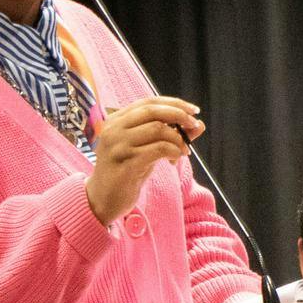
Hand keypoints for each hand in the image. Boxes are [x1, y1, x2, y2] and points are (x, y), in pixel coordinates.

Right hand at [85, 97, 202, 224]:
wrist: (103, 200)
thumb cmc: (127, 173)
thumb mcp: (147, 150)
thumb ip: (169, 136)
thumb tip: (199, 124)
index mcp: (116, 121)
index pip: (148, 102)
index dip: (173, 103)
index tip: (194, 110)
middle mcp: (113, 129)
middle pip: (152, 111)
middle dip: (179, 115)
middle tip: (194, 125)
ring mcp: (117, 146)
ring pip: (157, 129)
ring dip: (177, 138)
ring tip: (183, 151)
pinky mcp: (125, 164)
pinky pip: (157, 149)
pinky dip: (172, 151)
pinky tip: (174, 159)